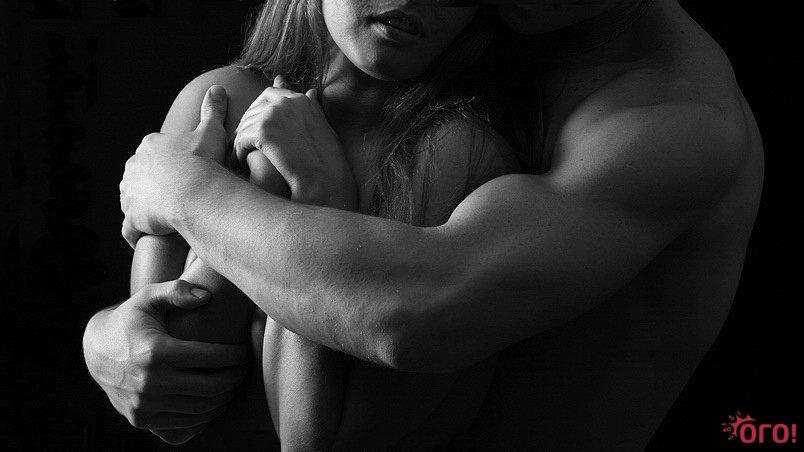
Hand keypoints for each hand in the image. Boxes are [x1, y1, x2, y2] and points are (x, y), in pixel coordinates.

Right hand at [82, 280, 250, 443]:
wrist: (95, 351)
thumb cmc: (130, 319)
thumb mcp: (148, 297)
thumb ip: (176, 290)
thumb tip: (206, 296)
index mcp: (156, 353)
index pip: (212, 358)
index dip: (236, 356)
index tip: (245, 350)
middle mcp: (150, 383)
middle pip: (211, 387)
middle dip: (236, 378)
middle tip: (244, 368)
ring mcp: (144, 405)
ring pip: (201, 409)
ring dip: (224, 398)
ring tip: (233, 383)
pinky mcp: (141, 420)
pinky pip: (184, 424)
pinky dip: (205, 415)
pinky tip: (214, 401)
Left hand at [120, 85, 228, 247]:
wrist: (195, 192)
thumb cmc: (203, 162)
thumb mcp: (211, 132)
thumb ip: (212, 111)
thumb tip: (217, 89)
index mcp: (150, 146)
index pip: (154, 154)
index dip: (169, 164)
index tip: (184, 173)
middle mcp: (134, 167)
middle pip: (140, 176)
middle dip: (153, 185)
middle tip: (176, 196)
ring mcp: (130, 193)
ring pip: (133, 200)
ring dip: (144, 208)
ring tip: (165, 217)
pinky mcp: (132, 218)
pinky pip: (130, 228)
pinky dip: (136, 232)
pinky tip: (149, 236)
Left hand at [234, 75, 356, 209]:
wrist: (324, 181)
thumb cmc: (327, 161)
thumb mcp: (324, 127)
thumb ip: (313, 107)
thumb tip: (311, 92)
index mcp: (300, 100)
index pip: (271, 94)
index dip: (260, 109)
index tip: (255, 124)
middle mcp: (287, 101)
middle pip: (254, 108)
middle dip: (247, 125)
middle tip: (242, 143)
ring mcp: (274, 114)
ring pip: (245, 124)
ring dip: (241, 141)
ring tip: (239, 157)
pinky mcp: (263, 131)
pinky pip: (241, 139)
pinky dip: (238, 152)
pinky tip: (240, 163)